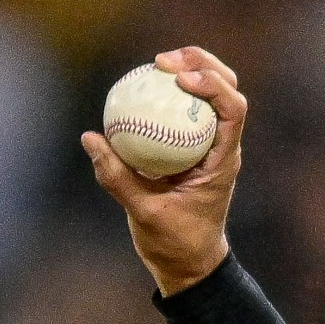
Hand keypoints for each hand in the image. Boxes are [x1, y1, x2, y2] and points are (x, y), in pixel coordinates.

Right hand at [80, 46, 247, 297]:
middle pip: (228, 90)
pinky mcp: (191, 147)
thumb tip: (91, 139)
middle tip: (164, 61)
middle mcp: (221, 146)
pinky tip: (142, 85)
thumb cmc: (175, 243)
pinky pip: (183, 111)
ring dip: (189, 71)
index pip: (233, 110)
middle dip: (203, 64)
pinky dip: (168, 94)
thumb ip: (117, 177)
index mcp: (222, 160)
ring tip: (157, 63)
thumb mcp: (143, 213)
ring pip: (209, 95)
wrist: (189, 262)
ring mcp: (208, 144)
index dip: (213, 85)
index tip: (179, 78)